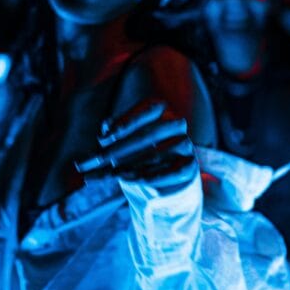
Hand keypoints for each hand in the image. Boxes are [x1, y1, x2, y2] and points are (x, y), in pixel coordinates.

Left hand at [75, 100, 198, 191]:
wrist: (162, 171)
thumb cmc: (136, 148)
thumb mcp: (121, 138)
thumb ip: (111, 133)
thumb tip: (104, 130)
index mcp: (161, 109)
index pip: (145, 112)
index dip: (124, 123)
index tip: (103, 138)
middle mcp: (176, 124)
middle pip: (148, 135)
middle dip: (120, 149)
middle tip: (99, 160)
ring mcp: (185, 144)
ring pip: (157, 156)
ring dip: (133, 166)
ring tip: (113, 174)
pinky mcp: (190, 165)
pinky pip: (174, 171)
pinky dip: (155, 177)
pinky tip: (136, 180)